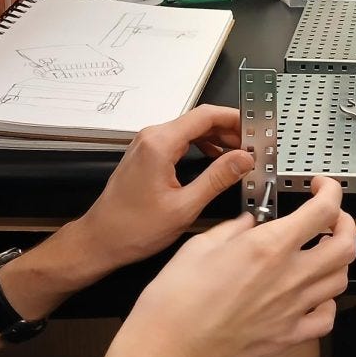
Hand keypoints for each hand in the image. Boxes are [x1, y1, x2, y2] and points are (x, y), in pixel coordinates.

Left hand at [66, 105, 254, 275]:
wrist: (100, 240)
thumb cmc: (134, 228)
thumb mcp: (185, 207)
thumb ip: (218, 178)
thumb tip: (243, 159)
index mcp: (160, 144)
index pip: (205, 115)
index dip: (234, 118)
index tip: (254, 128)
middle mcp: (151, 137)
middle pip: (199, 120)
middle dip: (228, 130)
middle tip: (252, 146)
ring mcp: (147, 144)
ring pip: (190, 130)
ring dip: (216, 139)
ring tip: (239, 154)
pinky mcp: (146, 155)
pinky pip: (179, 141)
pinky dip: (200, 146)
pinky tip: (215, 160)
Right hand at [113, 176, 355, 356]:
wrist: (168, 349)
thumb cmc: (176, 300)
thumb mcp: (201, 244)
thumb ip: (235, 228)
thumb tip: (249, 223)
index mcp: (269, 247)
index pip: (324, 210)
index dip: (331, 191)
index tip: (322, 187)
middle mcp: (288, 276)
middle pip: (346, 245)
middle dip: (345, 223)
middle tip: (331, 216)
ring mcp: (292, 309)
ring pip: (341, 279)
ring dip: (337, 260)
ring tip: (321, 251)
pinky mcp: (286, 336)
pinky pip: (326, 317)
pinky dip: (328, 302)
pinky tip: (314, 294)